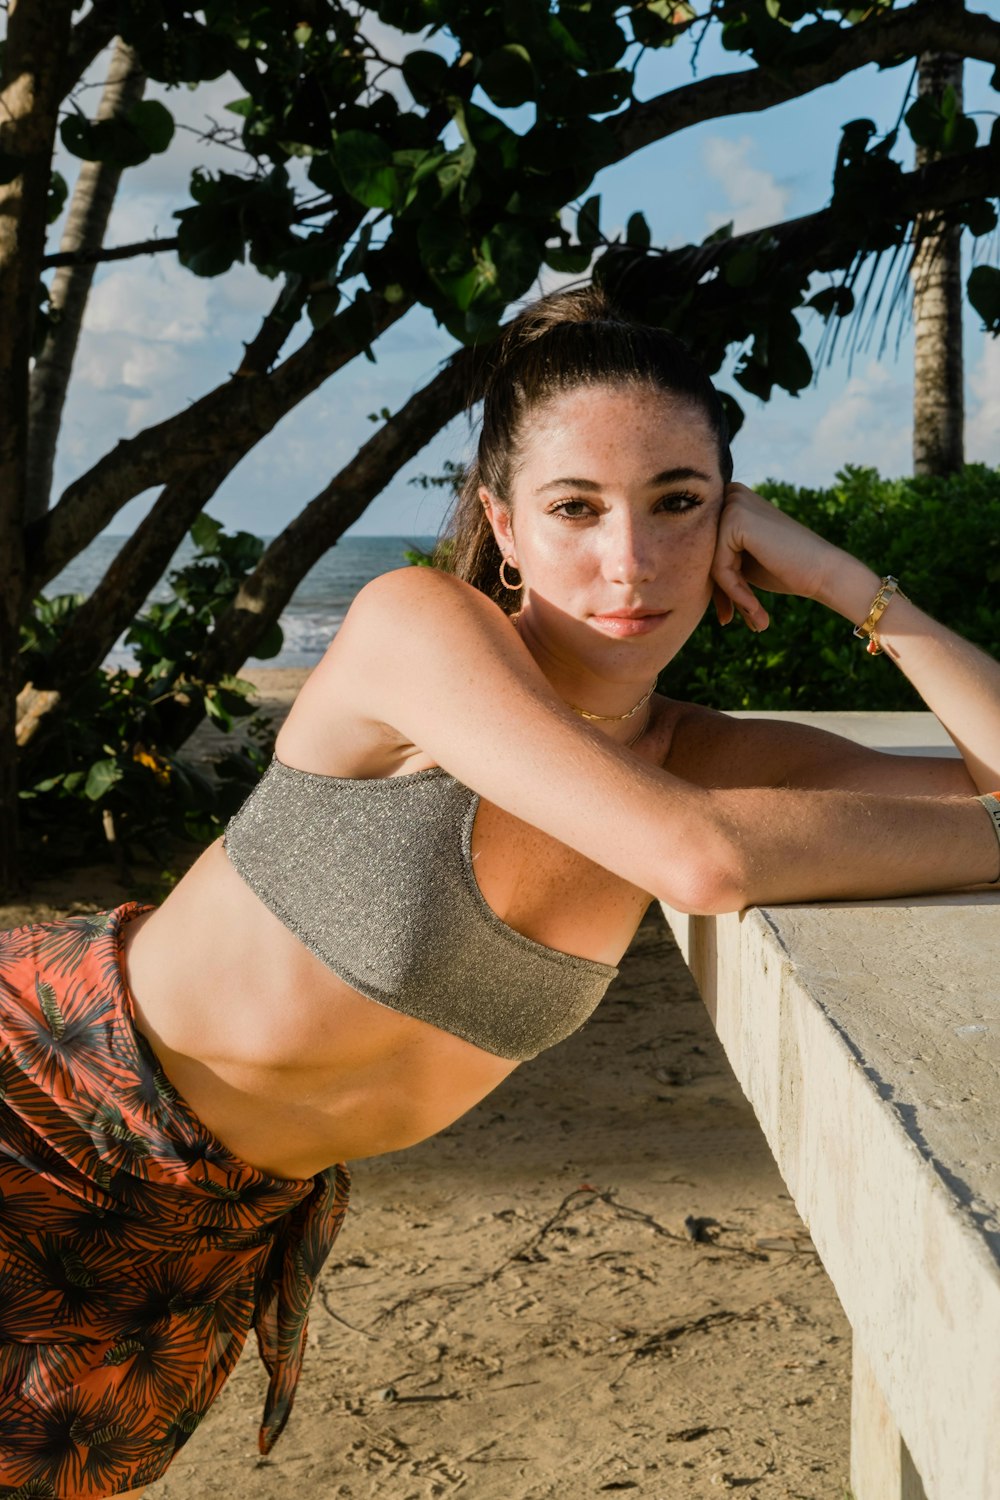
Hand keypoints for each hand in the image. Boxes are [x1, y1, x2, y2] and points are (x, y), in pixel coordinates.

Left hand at [710, 482, 845, 631]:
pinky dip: (734, 591)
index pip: (704, 547)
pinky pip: (719, 567)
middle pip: (702, 553)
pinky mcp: (735, 519)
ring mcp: (732, 503)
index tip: (727, 613)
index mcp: (730, 500)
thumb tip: (676, 574)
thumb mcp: (741, 561)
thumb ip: (714, 557)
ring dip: (728, 594)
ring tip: (753, 615)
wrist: (823, 572)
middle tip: (730, 619)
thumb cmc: (786, 569)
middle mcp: (730, 494)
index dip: (714, 584)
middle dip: (717, 591)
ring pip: (708, 562)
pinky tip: (754, 605)